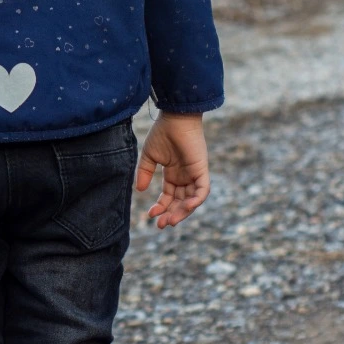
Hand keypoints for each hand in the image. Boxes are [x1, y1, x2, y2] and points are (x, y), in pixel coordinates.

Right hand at [135, 112, 209, 228]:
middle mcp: (185, 178)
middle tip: (161, 225)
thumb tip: (140, 191)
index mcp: (173, 175)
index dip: (160, 207)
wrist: (175, 118)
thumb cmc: (162, 133)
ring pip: (191, 200)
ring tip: (170, 221)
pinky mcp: (202, 171)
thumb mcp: (149, 157)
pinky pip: (202, 191)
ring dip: (182, 212)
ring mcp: (194, 175)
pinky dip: (196, 200)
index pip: (168, 197)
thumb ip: (144, 173)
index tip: (150, 215)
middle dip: (171, 215)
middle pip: (180, 203)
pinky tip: (185, 207)